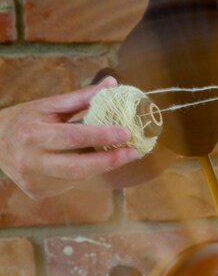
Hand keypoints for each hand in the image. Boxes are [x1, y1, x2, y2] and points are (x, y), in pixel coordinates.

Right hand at [0, 77, 141, 198]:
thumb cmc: (24, 121)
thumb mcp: (48, 106)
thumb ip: (80, 98)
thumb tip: (112, 84)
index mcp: (33, 133)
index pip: (73, 136)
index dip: (102, 135)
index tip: (126, 133)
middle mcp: (31, 159)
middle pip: (78, 166)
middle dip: (110, 160)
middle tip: (133, 152)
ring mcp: (33, 179)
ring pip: (77, 178)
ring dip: (101, 167)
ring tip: (119, 155)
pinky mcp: (37, 191)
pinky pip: (69, 184)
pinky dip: (83, 173)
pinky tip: (88, 163)